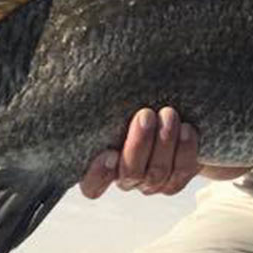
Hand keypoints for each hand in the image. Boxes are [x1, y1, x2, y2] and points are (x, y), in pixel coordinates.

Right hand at [79, 106, 201, 198]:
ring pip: (157, 173)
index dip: (97, 175)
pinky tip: (187, 129)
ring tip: (169, 114)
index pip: (92, 184)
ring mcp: (152, 181)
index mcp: (101, 164)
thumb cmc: (133, 102)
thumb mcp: (113, 101)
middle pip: (130, 173)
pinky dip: (185, 150)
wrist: (171, 109)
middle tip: (145, 114)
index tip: (109, 153)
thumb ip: (104, 103)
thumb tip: (66, 68)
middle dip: (139, 145)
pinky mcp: (176, 179)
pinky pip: (182, 171)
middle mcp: (126, 177)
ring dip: (164, 143)